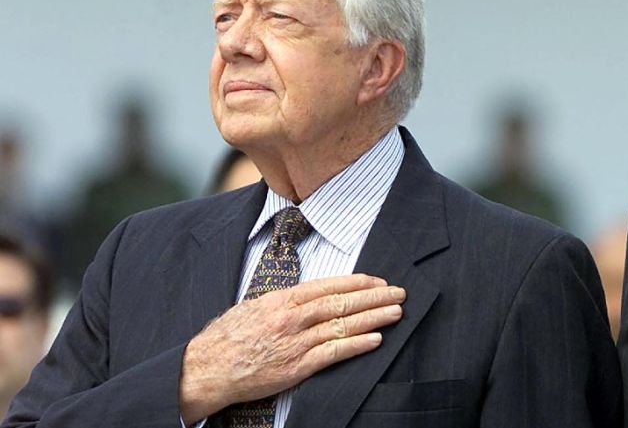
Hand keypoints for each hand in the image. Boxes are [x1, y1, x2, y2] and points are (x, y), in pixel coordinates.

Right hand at [178, 273, 404, 422]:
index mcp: (281, 299)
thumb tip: (309, 296)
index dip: (356, 282)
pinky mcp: (296, 367)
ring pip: (342, 325)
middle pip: (341, 303)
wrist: (206, 369)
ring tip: (395, 312)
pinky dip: (357, 345)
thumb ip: (284, 301)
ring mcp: (295, 342)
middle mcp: (291, 318)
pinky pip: (333, 353)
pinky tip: (375, 339)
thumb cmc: (227, 338)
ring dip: (373, 317)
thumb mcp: (254, 307)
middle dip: (374, 296)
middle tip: (398, 292)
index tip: (377, 280)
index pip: (328, 286)